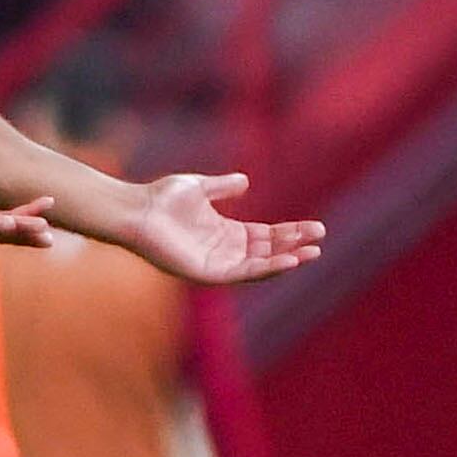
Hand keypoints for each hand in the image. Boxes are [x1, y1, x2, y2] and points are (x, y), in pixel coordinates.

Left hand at [122, 173, 325, 285]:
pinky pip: (242, 275)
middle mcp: (224, 251)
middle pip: (268, 251)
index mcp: (225, 233)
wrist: (136, 210)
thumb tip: (245, 181)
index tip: (314, 227)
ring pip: (259, 266)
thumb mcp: (199, 187)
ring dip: (285, 260)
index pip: (266, 236)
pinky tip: (286, 261)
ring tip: (310, 253)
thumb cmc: (161, 198)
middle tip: (320, 239)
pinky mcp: (206, 274)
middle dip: (294, 245)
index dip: (290, 232)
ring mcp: (216, 264)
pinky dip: (265, 269)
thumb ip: (223, 186)